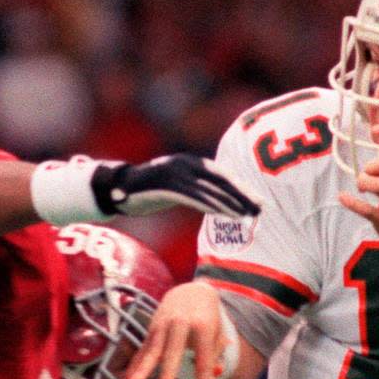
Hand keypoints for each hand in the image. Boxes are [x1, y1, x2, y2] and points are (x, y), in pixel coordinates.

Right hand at [90, 154, 261, 218]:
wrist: (118, 189)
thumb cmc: (152, 191)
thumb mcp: (178, 186)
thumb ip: (198, 189)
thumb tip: (222, 201)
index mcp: (192, 163)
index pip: (223, 175)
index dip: (242, 188)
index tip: (259, 200)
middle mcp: (186, 163)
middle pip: (221, 180)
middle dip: (242, 195)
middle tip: (260, 209)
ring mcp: (174, 173)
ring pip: (209, 190)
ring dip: (229, 203)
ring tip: (245, 216)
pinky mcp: (164, 186)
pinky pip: (192, 197)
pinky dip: (209, 205)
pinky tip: (223, 214)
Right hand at [124, 281, 226, 378]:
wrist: (190, 291)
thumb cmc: (207, 318)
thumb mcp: (217, 334)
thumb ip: (215, 356)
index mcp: (202, 326)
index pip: (203, 358)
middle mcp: (180, 323)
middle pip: (173, 354)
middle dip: (167, 376)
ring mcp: (163, 325)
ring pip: (152, 350)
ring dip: (142, 370)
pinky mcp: (152, 328)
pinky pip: (143, 350)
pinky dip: (135, 366)